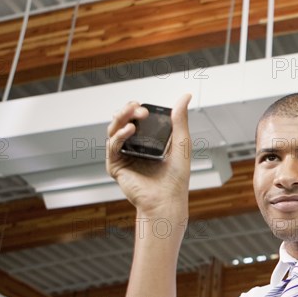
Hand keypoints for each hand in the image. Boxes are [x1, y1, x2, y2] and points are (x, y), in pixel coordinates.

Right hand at [106, 94, 191, 216]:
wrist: (167, 200)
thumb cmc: (176, 178)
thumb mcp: (181, 143)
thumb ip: (180, 119)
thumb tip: (185, 96)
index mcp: (147, 141)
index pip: (136, 118)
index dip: (137, 109)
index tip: (145, 106)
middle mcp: (133, 147)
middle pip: (122, 121)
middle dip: (128, 110)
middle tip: (139, 108)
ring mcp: (123, 156)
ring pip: (113, 130)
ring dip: (121, 118)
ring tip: (133, 113)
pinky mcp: (115, 166)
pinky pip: (112, 146)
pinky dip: (119, 135)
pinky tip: (129, 130)